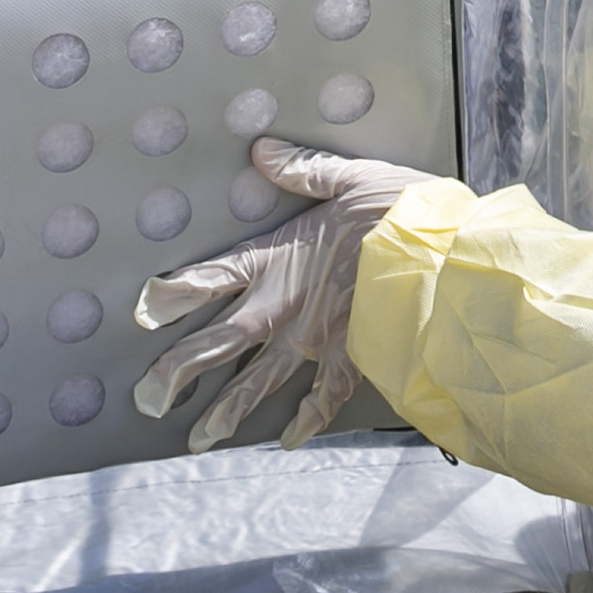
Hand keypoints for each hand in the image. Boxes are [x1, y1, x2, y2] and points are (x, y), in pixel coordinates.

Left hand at [131, 138, 427, 451]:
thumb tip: (262, 149)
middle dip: (182, 370)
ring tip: (197, 438)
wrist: (451, 258)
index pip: (215, 276)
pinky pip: (325, 397)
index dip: (176, 294)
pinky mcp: (353, 356)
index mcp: (281, 256)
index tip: (141, 312)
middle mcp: (289, 303)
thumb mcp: (350, 178)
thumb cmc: (403, 211)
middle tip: (146, 401)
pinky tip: (288, 443)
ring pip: (263, 379)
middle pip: (224, 340)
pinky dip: (307, 420)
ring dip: (229, 409)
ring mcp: (319, 336)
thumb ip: (304, 170)